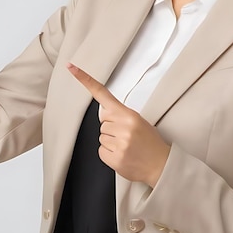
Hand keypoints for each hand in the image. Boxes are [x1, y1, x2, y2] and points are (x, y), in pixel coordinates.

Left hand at [67, 63, 169, 186]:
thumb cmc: (150, 142)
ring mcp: (118, 143)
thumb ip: (120, 115)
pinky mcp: (114, 158)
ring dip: (111, 142)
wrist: (161, 165)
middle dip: (112, 128)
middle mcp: (122, 127)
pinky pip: (101, 151)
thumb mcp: (139, 121)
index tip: (71, 68)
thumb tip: (105, 116)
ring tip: (127, 146)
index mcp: (128, 114)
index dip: (85, 80)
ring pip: (101, 136)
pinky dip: (109, 154)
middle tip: (127, 135)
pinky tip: (122, 154)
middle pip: (102, 122)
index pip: (103, 94)